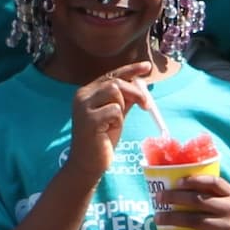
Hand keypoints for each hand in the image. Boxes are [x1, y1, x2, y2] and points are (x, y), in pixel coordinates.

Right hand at [67, 64, 154, 181]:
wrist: (88, 163)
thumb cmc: (101, 139)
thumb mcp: (115, 115)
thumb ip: (124, 99)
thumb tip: (140, 83)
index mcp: (87, 92)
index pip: (111, 75)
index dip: (131, 69)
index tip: (147, 66)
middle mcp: (82, 96)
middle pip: (115, 82)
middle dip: (134, 91)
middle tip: (146, 105)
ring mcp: (83, 107)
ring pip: (114, 92)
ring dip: (123, 107)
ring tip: (116, 122)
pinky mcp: (89, 120)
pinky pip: (114, 111)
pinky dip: (118, 121)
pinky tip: (109, 131)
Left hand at [154, 174, 229, 229]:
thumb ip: (215, 198)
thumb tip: (180, 190)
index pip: (213, 182)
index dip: (194, 180)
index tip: (178, 181)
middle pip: (198, 200)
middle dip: (174, 197)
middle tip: (158, 198)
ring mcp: (225, 229)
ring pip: (192, 221)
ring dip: (171, 218)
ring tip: (158, 217)